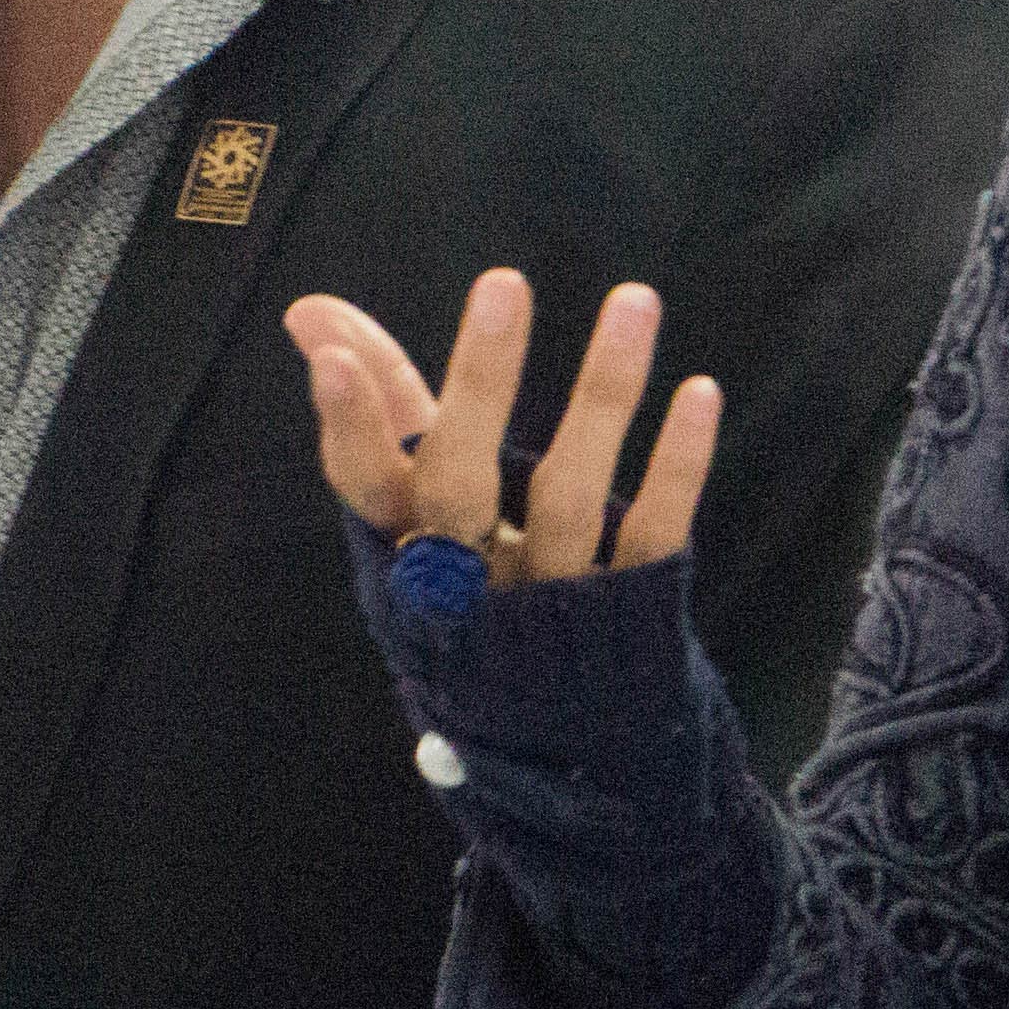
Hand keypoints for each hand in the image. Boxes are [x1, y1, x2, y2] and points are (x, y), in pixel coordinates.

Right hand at [286, 268, 719, 582]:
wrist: (547, 725)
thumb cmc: (466, 581)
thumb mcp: (415, 508)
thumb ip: (379, 403)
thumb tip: (309, 311)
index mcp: (405, 549)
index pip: (366, 487)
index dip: (351, 429)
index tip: (335, 360)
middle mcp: (469, 577)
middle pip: (462, 486)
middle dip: (479, 386)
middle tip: (502, 282)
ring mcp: (548, 595)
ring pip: (569, 496)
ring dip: (602, 394)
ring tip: (633, 299)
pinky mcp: (623, 607)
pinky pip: (651, 532)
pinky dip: (677, 465)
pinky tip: (699, 392)